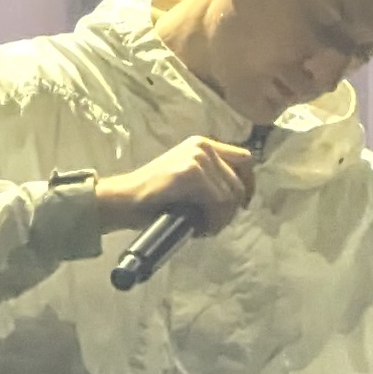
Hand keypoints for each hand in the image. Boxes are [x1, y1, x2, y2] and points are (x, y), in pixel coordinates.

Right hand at [98, 136, 257, 230]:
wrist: (123, 200)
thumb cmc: (154, 198)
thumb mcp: (187, 181)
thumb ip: (212, 179)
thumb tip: (241, 197)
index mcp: (202, 145)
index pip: (244, 159)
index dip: (249, 184)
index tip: (242, 205)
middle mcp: (202, 146)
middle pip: (239, 182)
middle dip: (231, 210)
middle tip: (213, 226)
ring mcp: (197, 157)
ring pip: (230, 195)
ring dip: (220, 219)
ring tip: (202, 228)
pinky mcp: (190, 172)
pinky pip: (218, 201)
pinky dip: (212, 220)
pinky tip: (198, 227)